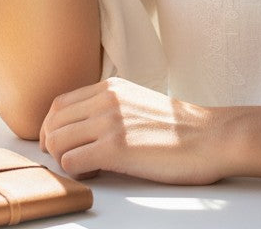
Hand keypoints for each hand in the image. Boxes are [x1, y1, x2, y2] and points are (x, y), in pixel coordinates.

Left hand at [39, 77, 228, 183]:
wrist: (209, 137)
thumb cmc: (179, 128)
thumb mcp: (139, 102)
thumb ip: (112, 106)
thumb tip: (83, 126)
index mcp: (112, 87)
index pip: (60, 104)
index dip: (52, 128)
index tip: (59, 144)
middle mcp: (107, 99)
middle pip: (52, 122)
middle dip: (51, 145)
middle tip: (66, 160)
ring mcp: (110, 122)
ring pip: (57, 142)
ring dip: (63, 160)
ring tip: (86, 167)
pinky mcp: (115, 148)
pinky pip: (72, 163)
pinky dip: (77, 173)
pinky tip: (97, 173)